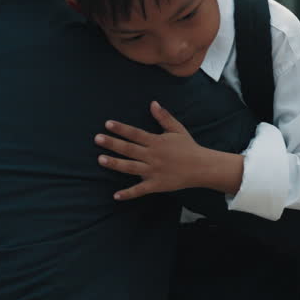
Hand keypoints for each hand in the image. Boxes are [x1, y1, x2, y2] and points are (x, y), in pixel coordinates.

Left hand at [96, 101, 243, 199]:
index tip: (108, 124)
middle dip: (112, 144)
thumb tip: (153, 103)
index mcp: (156, 142)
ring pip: (130, 167)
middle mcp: (153, 156)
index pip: (135, 133)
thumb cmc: (188, 147)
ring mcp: (153, 171)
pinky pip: (140, 190)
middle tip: (97, 138)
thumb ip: (164, 117)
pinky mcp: (156, 185)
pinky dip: (128, 193)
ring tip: (100, 159)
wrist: (202, 167)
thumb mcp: (177, 129)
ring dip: (115, 163)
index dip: (121, 129)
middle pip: (129, 149)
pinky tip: (116, 195)